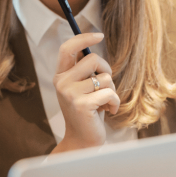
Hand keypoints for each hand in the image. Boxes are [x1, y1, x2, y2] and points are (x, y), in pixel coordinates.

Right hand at [51, 33, 119, 153]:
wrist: (82, 140)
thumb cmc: (87, 111)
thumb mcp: (81, 87)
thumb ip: (84, 69)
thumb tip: (92, 44)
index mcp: (60, 76)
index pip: (68, 48)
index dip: (83, 38)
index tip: (99, 35)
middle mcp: (61, 83)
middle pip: (92, 59)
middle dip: (106, 70)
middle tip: (105, 85)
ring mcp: (70, 94)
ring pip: (104, 77)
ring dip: (111, 89)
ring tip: (104, 102)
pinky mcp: (82, 105)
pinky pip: (109, 93)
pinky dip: (115, 102)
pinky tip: (109, 111)